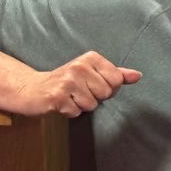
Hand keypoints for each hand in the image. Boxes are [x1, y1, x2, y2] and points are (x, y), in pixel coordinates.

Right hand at [18, 51, 139, 117]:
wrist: (32, 89)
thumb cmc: (66, 81)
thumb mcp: (92, 73)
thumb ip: (116, 74)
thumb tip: (138, 76)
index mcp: (91, 58)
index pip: (116, 80)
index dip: (107, 88)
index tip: (92, 84)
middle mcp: (79, 66)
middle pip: (105, 93)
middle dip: (94, 97)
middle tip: (79, 92)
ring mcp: (67, 81)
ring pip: (91, 105)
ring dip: (81, 106)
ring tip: (70, 97)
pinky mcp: (57, 97)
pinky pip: (76, 112)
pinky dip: (69, 112)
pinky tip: (61, 103)